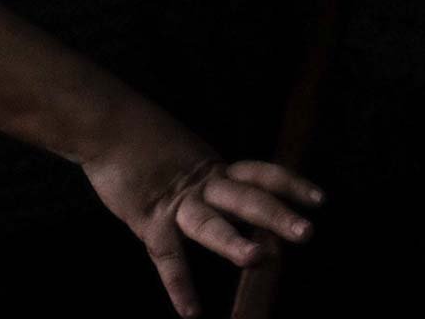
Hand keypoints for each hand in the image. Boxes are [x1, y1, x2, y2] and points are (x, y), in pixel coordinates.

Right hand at [81, 108, 322, 317]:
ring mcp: (175, 203)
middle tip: (306, 231)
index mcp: (213, 168)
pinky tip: (191, 313)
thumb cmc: (140, 137)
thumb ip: (206, 176)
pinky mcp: (148, 219)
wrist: (103, 124)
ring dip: (233, 241)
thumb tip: (228, 193)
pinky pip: (167, 256)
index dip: (290, 185)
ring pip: (209, 222)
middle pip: (245, 198)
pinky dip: (179, 286)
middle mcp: (202, 185)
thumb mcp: (184, 152)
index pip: (260, 175)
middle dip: (275, 216)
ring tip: (257, 258)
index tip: (321, 198)